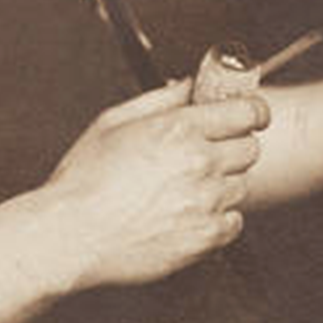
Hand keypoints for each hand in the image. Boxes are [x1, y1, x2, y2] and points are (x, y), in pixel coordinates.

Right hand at [25, 79, 270, 290]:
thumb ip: (159, 100)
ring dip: (223, 184)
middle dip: (234, 146)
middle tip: (209, 154)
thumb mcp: (113, 122)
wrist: (71, 236)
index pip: (247, 112)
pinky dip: (219, 219)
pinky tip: (190, 214)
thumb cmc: (84, 181)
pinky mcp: (204, 237)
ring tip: (187, 189)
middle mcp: (199, 163)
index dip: (251, 112)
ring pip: (242, 185)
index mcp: (179, 129)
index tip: (248, 116)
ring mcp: (205, 202)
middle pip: (250, 148)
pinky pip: (234, 222)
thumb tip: (189, 85)